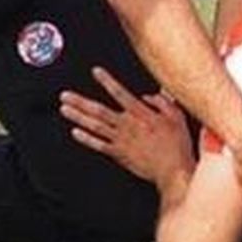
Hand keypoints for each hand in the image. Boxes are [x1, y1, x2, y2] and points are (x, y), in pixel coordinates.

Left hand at [59, 66, 193, 185]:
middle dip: (80, 102)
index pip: (120, 93)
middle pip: (99, 110)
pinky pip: (98, 145)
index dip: (107, 81)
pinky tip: (75, 132)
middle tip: (65, 95)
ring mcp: (121, 140)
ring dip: (77, 117)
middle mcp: (127, 125)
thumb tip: (149, 95)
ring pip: (94, 126)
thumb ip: (163, 102)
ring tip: (64, 109)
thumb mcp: (177, 116)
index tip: (96, 71)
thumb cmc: (177, 145)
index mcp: (141, 114)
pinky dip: (86, 139)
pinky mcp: (119, 154)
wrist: (172, 170)